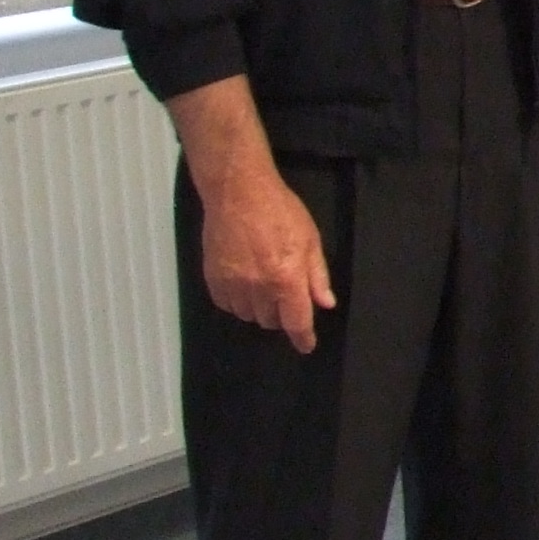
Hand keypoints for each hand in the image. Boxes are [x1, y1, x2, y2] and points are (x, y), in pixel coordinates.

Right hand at [197, 162, 333, 353]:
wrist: (239, 194)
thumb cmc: (281, 212)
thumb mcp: (311, 240)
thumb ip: (317, 276)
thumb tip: (325, 303)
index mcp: (286, 279)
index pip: (296, 322)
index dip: (303, 338)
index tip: (306, 345)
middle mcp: (258, 288)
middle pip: (271, 321)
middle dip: (282, 315)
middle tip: (286, 294)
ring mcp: (232, 284)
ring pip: (248, 315)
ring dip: (259, 308)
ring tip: (264, 286)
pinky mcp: (213, 279)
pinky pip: (227, 305)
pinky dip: (237, 301)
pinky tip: (244, 284)